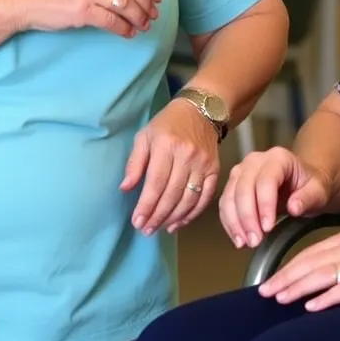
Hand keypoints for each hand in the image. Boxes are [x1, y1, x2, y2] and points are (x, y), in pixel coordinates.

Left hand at [120, 99, 220, 233]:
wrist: (201, 110)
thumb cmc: (167, 124)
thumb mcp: (144, 136)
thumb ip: (134, 163)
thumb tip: (125, 189)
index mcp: (167, 145)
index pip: (156, 182)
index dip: (146, 205)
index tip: (137, 222)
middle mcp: (187, 155)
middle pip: (172, 194)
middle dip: (158, 216)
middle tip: (146, 230)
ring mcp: (204, 163)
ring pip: (189, 198)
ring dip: (173, 218)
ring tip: (160, 228)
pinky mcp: (215, 169)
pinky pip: (205, 197)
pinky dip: (193, 213)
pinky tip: (180, 222)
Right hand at [218, 147, 332, 248]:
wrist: (302, 184)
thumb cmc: (310, 185)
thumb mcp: (318, 191)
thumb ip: (308, 198)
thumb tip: (294, 207)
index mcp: (278, 158)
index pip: (266, 180)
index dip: (265, 204)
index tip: (268, 227)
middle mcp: (256, 161)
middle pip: (244, 187)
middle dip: (247, 217)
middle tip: (255, 240)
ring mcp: (242, 171)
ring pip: (230, 196)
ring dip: (235, 222)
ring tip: (246, 242)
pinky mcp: (234, 185)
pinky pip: (225, 204)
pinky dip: (229, 223)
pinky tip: (238, 238)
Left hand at [258, 226, 339, 311]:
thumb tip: (328, 277)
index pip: (312, 251)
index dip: (289, 266)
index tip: (272, 280)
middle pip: (311, 261)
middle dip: (285, 277)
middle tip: (265, 292)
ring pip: (322, 273)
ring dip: (297, 286)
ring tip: (279, 298)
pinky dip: (326, 297)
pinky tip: (311, 307)